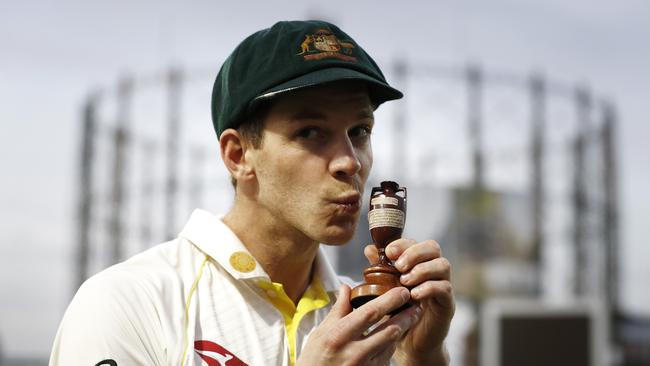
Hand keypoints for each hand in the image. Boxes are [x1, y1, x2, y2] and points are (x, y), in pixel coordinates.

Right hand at [297, 284, 421, 365]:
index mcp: (339, 335)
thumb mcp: (321, 332)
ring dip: (403, 329)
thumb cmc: (315, 359)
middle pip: (389, 330)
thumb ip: (338, 309)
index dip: (390, 300)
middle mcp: (354, 352)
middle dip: (406, 315)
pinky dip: (392, 344)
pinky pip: (386, 357)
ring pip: (391, 344)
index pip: (370, 313)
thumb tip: (346, 288)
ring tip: (411, 315)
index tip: (402, 291)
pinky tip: (395, 334)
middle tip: (416, 304)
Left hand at [364, 239, 454, 364]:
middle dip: (414, 253)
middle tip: (399, 266)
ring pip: (443, 265)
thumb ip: (380, 269)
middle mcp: (433, 271)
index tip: (389, 252)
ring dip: (422, 269)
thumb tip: (369, 249)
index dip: (403, 244)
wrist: (410, 343)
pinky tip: (413, 295)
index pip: (416, 242)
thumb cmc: (398, 313)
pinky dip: (428, 288)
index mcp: (419, 264)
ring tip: (404, 281)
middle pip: (433, 247)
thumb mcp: (386, 289)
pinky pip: (445, 288)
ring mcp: (443, 286)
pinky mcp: (448, 303)